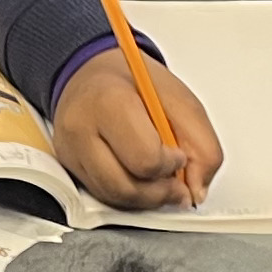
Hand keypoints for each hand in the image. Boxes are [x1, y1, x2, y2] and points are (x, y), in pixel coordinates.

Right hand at [51, 48, 222, 209]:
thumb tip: (197, 188)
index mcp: (111, 102)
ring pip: (112, 197)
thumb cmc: (134, 81)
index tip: (179, 156)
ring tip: (162, 183)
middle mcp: (82, 129)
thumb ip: (202, 144)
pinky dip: (128, 195)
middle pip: (125, 187)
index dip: (171, 166)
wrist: (92, 73)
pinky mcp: (69, 166)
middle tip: (176, 183)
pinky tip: (141, 180)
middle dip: (159, 192)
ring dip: (145, 199)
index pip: (144, 159)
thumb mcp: (181, 100)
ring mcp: (70, 151)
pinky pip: (103, 195)